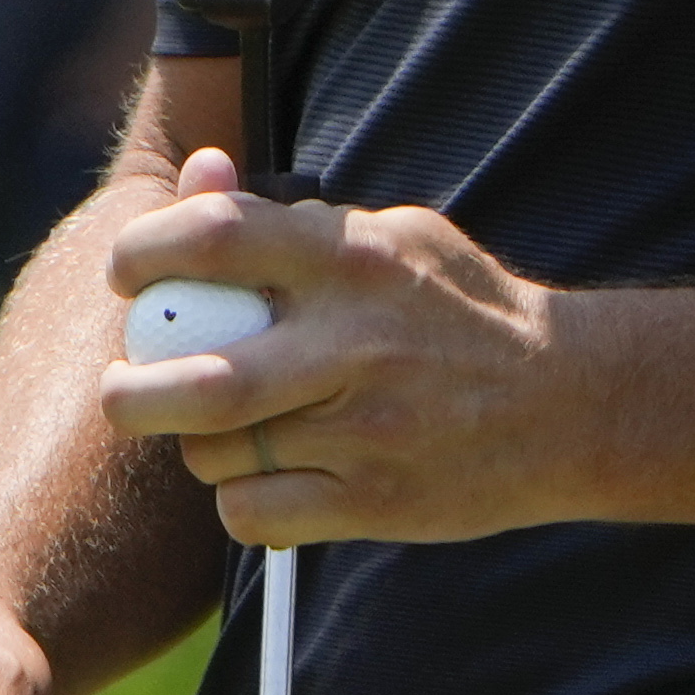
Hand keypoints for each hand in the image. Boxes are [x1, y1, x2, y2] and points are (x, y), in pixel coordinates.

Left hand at [94, 150, 583, 543]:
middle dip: (130, 388)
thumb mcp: (396, 237)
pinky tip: (272, 476)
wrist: (571, 404)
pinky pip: (251, 511)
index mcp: (353, 260)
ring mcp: (363, 429)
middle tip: (124, 385)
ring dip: (197, 443)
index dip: (146, 253)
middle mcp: (354, 343)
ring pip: (215, 450)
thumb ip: (295, 219)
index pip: (216, 237)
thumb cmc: (466, 314)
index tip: (130, 274)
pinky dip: (240, 498)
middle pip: (194, 375)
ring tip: (228, 428)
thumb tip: (200, 183)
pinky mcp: (373, 502)